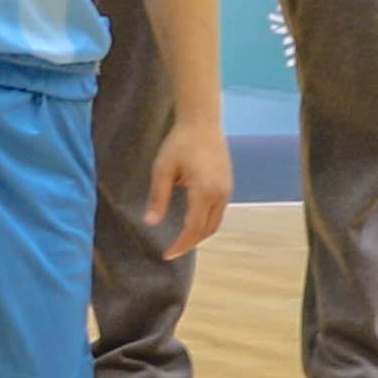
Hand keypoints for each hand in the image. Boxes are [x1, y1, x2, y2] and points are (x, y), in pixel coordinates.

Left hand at [149, 112, 232, 260]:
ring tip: (181, 241)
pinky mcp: (227, 186)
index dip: (181, 244)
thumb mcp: (162, 169)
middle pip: (207, 230)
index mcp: (204, 192)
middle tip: (171, 251)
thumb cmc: (179, 143)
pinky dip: (205, 223)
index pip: (193, 229)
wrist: (202, 123)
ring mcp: (227, 190)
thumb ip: (158, 197)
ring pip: (215, 223)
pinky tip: (191, 223)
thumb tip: (150, 222)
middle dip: (189, 243)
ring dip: (199, 234)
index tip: (167, 254)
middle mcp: (220, 195)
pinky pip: (218, 212)